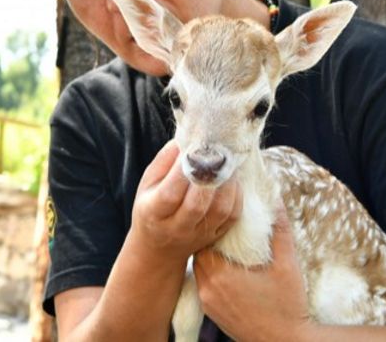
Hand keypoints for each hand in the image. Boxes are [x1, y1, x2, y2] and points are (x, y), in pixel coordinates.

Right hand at [130, 140, 242, 259]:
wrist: (159, 248)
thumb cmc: (152, 207)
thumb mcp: (147, 184)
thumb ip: (164, 161)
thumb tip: (187, 138)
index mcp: (153, 212)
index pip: (170, 193)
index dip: (184, 171)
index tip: (194, 149)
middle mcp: (176, 227)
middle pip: (196, 205)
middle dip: (210, 177)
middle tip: (218, 152)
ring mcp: (198, 234)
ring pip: (220, 211)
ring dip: (228, 184)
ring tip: (229, 163)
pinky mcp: (215, 236)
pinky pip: (232, 217)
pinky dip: (237, 195)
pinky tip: (234, 179)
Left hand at [193, 203, 311, 341]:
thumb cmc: (288, 306)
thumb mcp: (287, 263)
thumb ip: (279, 229)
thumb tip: (274, 201)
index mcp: (221, 274)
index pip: (203, 240)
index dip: (212, 227)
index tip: (225, 218)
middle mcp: (208, 289)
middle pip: (198, 254)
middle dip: (210, 241)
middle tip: (226, 229)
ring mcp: (208, 304)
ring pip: (199, 271)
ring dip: (210, 258)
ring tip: (228, 248)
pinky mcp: (212, 314)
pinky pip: (204, 286)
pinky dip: (213, 275)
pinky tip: (230, 270)